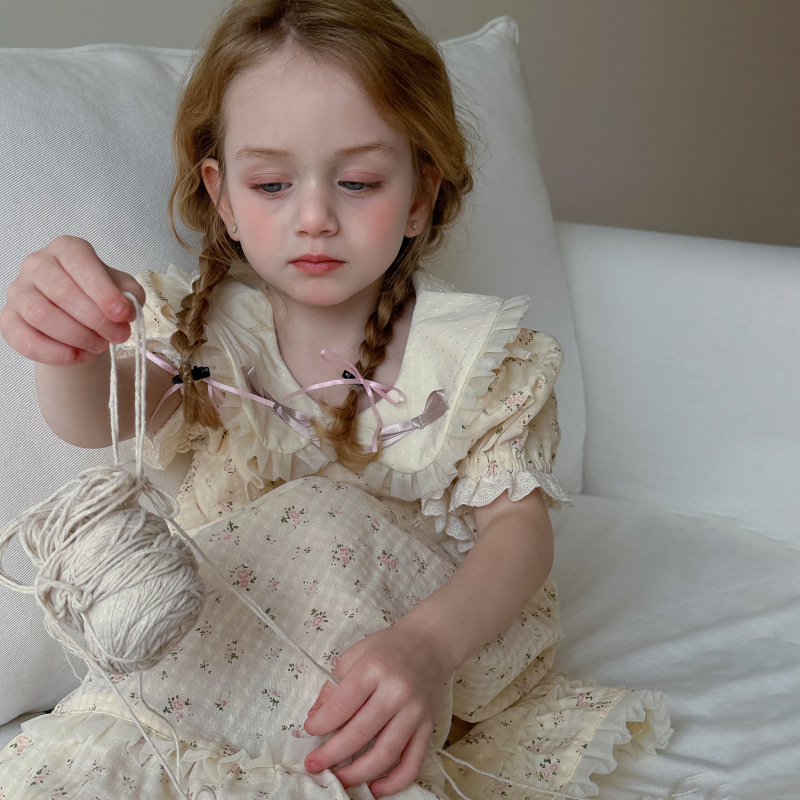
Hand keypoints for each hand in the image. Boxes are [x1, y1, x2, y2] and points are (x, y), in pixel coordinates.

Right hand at [0, 235, 144, 365]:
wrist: (78, 320)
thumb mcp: (122, 289)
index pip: (80, 263)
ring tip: (100, 345)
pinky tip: (80, 356)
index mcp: (66, 249)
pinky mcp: (9, 320)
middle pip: (62, 292)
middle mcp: (37, 265)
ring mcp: (18, 292)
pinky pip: (26, 340)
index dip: (103, 291)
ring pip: (42, 316)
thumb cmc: (98, 298)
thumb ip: (129, 293)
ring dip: (78, 337)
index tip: (122, 314)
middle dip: (96, 320)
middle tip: (119, 335)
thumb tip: (126, 309)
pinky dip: (56, 353)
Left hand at [303, 620, 450, 797]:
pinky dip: (394, 783)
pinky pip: (413, 763)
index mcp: (374, 669)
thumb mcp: (355, 655)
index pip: (341, 706)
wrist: (430, 644)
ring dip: (357, 774)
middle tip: (313, 765)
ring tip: (338, 779)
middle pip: (359, 734)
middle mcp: (396, 691)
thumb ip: (334, 686)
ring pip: (385, 754)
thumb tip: (316, 718)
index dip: (320, 724)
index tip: (309, 730)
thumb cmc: (389, 648)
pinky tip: (375, 788)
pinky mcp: (428, 726)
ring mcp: (415, 712)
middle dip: (331, 755)